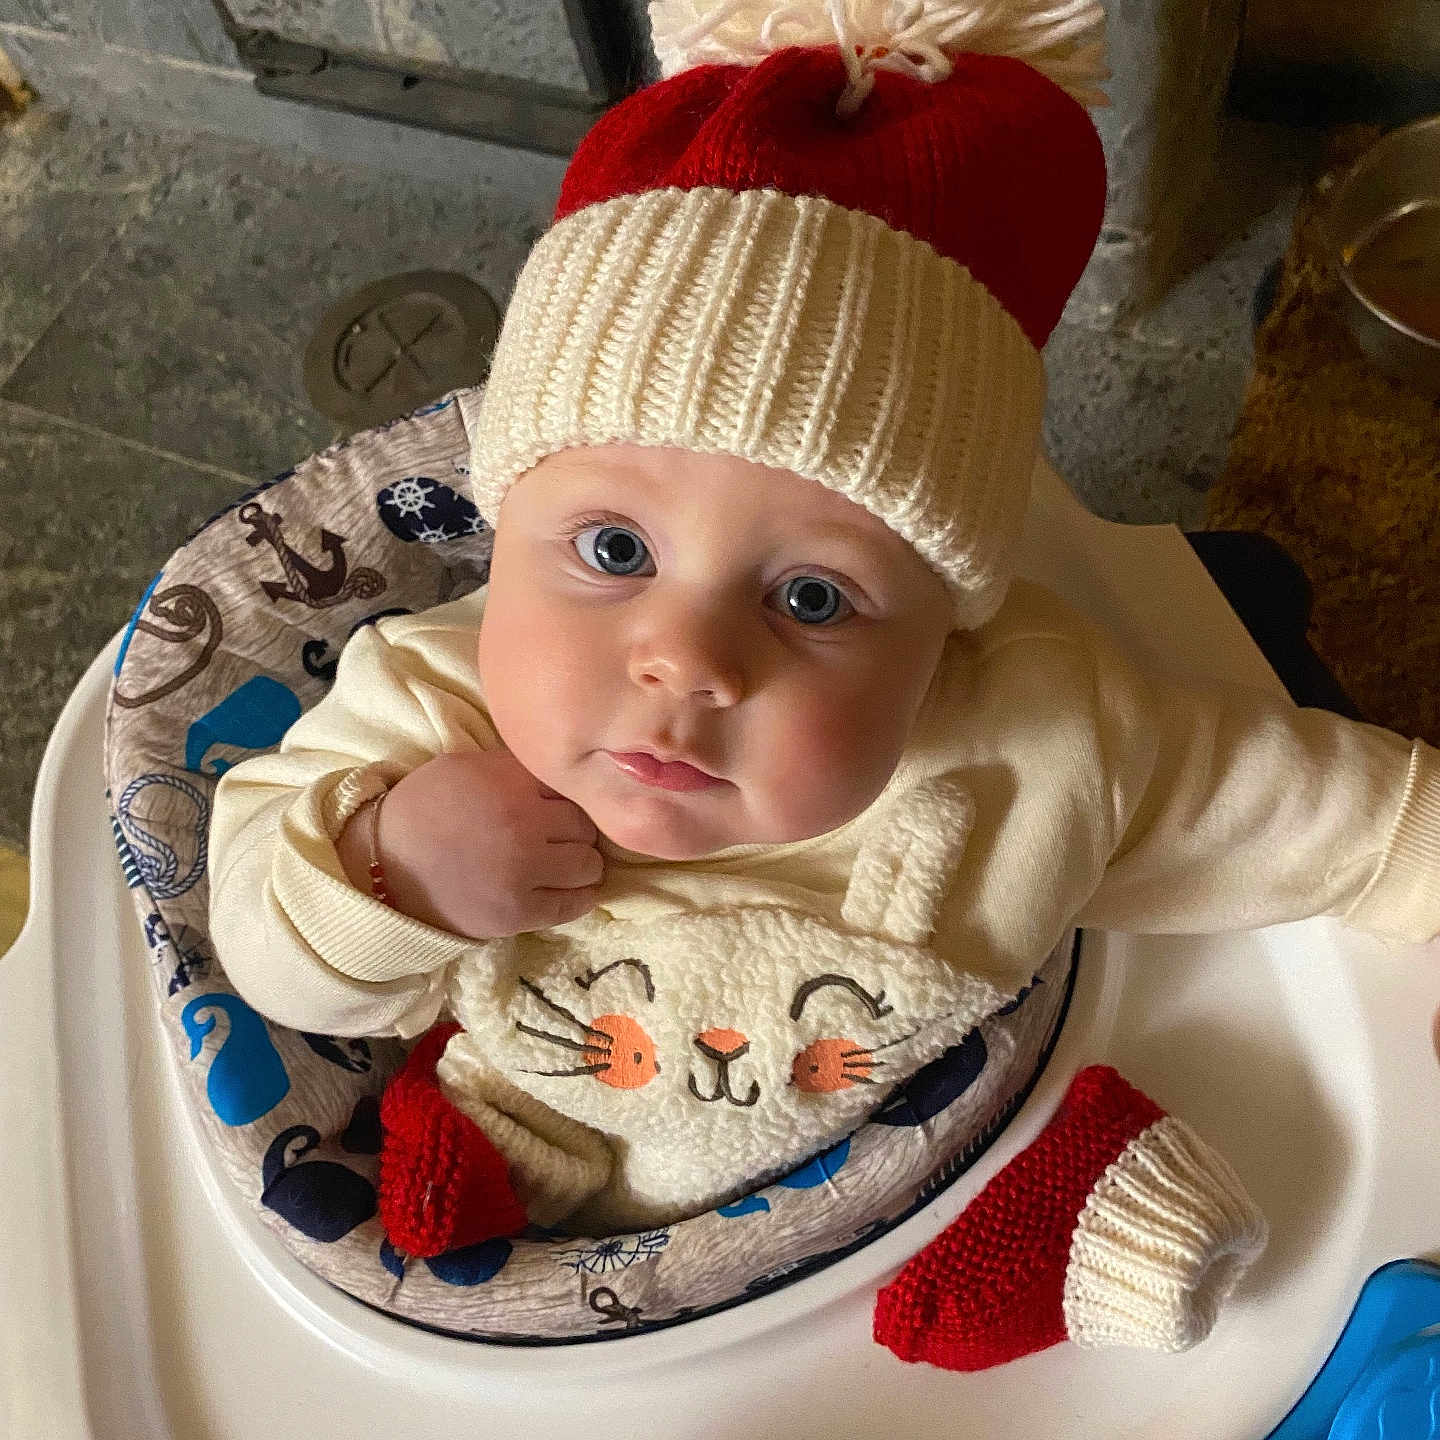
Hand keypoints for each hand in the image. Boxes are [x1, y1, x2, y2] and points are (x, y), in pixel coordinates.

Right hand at [340, 750, 602, 938]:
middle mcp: (524, 825)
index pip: (572, 786)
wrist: (383, 866)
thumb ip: (516, 768)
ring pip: (589, 865)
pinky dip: (579, 896)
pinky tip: (568, 889)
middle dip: (576, 831)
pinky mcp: (518, 913)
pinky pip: (575, 904)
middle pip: (586, 826)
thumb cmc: (425, 809)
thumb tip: (561, 770)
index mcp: (512, 782)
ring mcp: (523, 872)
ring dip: (582, 863)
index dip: (564, 797)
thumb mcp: (467, 766)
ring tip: (563, 864)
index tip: (553, 808)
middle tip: (559, 838)